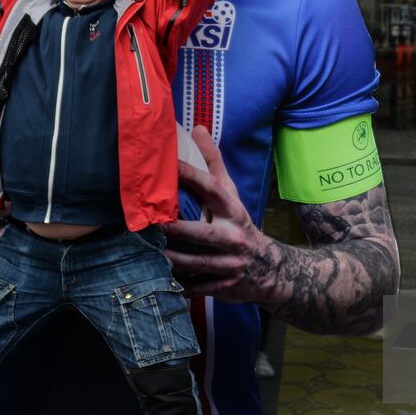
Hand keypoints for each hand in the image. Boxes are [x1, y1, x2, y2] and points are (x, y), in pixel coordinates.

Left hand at [162, 126, 277, 299]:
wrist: (269, 270)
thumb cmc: (238, 224)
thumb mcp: (231, 194)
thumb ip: (213, 164)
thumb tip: (198, 128)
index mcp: (232, 210)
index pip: (211, 188)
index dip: (190, 175)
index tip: (168, 166)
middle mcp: (232, 236)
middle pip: (199, 232)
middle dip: (174, 230)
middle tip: (149, 223)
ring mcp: (229, 263)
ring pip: (194, 262)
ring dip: (170, 258)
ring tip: (146, 251)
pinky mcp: (223, 286)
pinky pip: (197, 286)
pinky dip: (179, 285)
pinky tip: (160, 280)